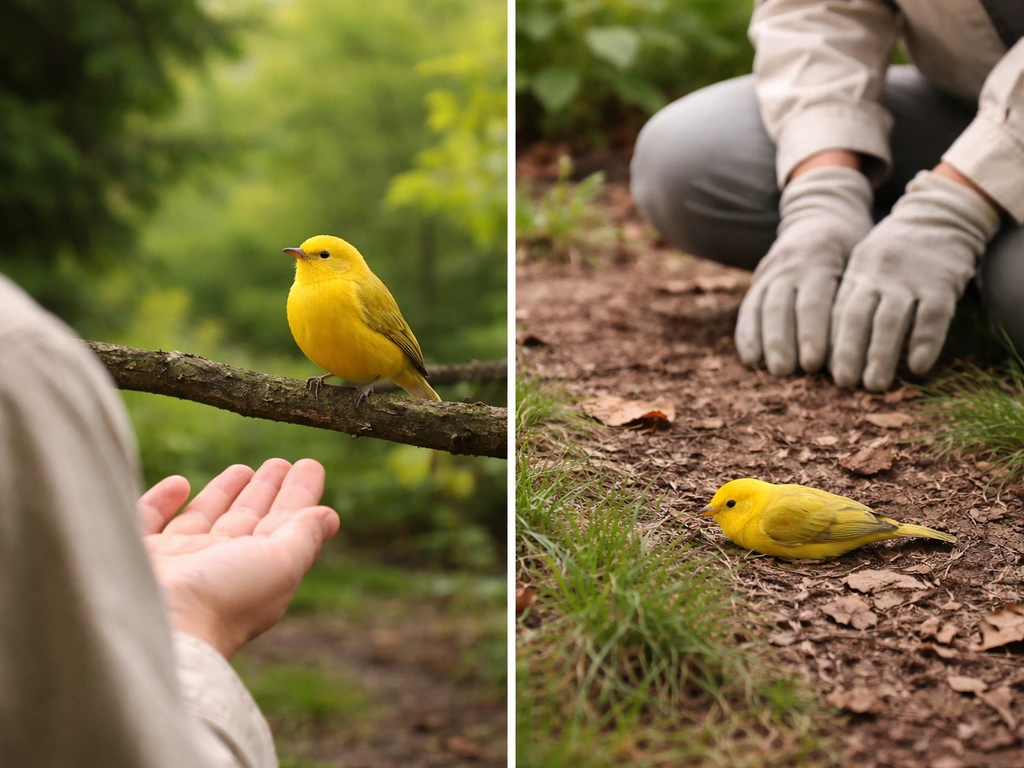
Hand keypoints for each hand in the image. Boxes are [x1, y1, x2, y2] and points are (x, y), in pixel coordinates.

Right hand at [137, 458, 339, 658]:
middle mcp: (219, 567)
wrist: (154, 629)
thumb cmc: (223, 597)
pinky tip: (178, 483)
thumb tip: (329, 516)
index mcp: (257, 570)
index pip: (284, 523)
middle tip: (278, 463)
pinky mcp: (136, 555)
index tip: (310, 465)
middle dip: (265, 492)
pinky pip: (150, 521)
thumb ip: (302, 536)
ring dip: (224, 493)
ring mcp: (176, 564)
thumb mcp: (279, 563)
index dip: (298, 494)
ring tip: (244, 469)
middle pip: (248, 520)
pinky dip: (163, 501)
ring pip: (204, 519)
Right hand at [735, 165, 873, 375]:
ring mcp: (770, 271)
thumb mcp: (860, 260)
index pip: (813, 301)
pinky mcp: (758, 280)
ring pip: (761, 309)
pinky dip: (747, 335)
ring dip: (764, 342)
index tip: (815, 363)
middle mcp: (789, 264)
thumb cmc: (853, 246)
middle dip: (782, 342)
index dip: (811, 333)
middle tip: (787, 372)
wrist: (823, 213)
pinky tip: (750, 359)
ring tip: (771, 370)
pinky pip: (748, 309)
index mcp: (820, 257)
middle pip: (781, 307)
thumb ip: (853, 296)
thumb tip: (861, 346)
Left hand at [830, 170, 1000, 390]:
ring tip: (874, 385)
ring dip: (881, 355)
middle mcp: (878, 275)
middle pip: (856, 318)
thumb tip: (822, 346)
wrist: (938, 215)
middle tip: (843, 383)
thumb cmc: (892, 252)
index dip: (825, 341)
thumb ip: (846, 298)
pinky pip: (932, 317)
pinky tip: (918, 367)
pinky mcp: (942, 284)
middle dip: (847, 352)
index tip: (814, 369)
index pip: (834, 310)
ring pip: (891, 321)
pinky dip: (924, 342)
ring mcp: (910, 279)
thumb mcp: (861, 265)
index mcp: (854, 272)